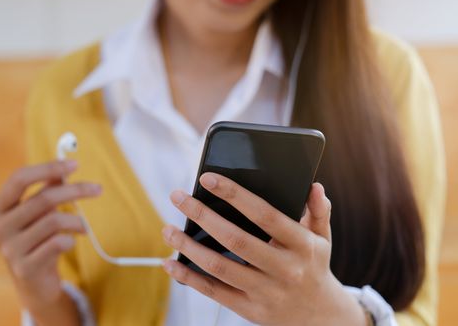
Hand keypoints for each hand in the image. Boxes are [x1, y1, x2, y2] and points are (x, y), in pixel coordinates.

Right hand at [0, 160, 101, 313]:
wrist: (34, 284)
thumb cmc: (37, 239)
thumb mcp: (38, 213)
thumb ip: (47, 190)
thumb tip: (65, 167)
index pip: (19, 178)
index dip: (48, 168)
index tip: (74, 164)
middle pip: (43, 198)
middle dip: (75, 190)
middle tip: (97, 189)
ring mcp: (10, 250)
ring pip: (54, 221)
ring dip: (77, 221)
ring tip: (84, 227)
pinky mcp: (25, 268)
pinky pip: (58, 243)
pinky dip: (71, 240)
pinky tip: (70, 243)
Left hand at [162, 173, 365, 325]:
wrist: (319, 317)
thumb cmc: (314, 267)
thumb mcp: (322, 238)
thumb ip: (318, 211)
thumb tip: (314, 186)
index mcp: (301, 245)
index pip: (264, 214)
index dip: (235, 195)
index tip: (208, 179)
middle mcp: (284, 269)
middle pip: (236, 240)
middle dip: (202, 216)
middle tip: (178, 197)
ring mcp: (265, 292)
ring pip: (219, 268)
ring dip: (188, 247)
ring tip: (168, 229)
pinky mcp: (250, 310)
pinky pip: (214, 292)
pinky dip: (188, 278)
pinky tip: (170, 263)